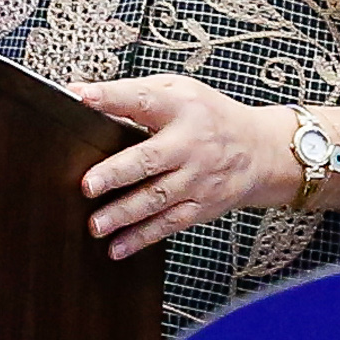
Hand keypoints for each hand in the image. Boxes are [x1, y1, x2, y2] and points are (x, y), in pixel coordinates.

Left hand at [76, 75, 292, 255]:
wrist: (260, 150)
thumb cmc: (208, 117)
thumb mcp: (180, 92)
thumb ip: (134, 93)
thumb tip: (79, 94)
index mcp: (181, 107)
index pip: (142, 99)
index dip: (112, 97)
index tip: (81, 97)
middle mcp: (190, 143)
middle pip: (150, 159)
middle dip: (117, 173)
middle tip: (89, 185)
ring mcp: (197, 178)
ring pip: (157, 198)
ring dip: (124, 213)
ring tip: (95, 224)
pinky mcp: (201, 206)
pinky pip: (168, 224)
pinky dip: (141, 238)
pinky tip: (117, 247)